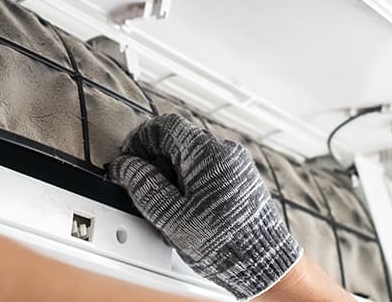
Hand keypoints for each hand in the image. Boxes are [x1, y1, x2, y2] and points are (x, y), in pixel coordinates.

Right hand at [108, 114, 301, 298]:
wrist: (266, 264)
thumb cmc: (226, 244)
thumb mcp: (172, 217)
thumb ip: (144, 186)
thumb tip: (125, 167)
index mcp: (207, 153)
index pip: (164, 126)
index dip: (139, 142)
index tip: (130, 162)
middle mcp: (225, 152)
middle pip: (177, 142)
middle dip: (156, 164)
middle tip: (146, 191)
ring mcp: (236, 165)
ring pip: (191, 159)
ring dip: (173, 177)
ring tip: (170, 210)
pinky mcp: (240, 180)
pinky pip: (207, 172)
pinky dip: (191, 186)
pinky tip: (188, 213)